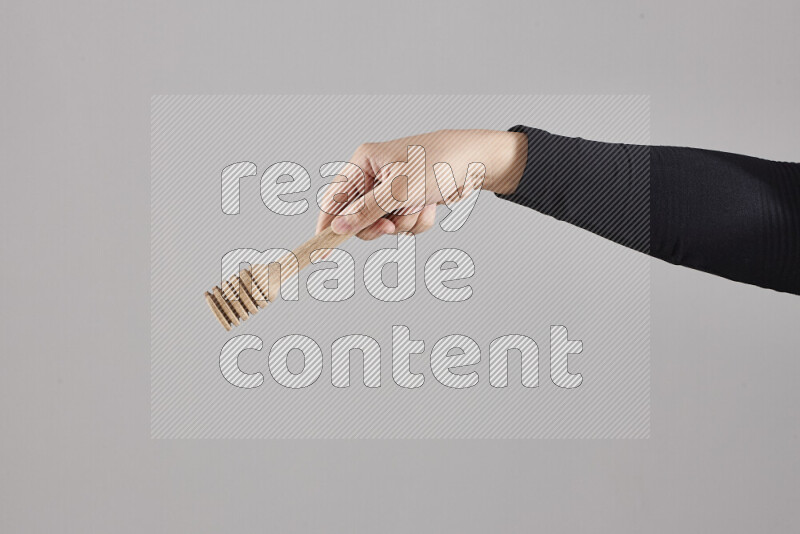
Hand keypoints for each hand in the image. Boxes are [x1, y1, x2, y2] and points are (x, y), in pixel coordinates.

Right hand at [315, 129, 526, 239]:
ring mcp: (392, 190)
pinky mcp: (409, 202)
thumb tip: (339, 228)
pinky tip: (430, 206)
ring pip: (384, 226)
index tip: (321, 250)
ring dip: (405, 223)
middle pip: (357, 218)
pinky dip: (418, 222)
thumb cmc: (439, 163)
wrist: (479, 163)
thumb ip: (366, 211)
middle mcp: (374, 176)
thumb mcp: (399, 190)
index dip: (327, 225)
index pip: (334, 199)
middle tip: (391, 226)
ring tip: (421, 204)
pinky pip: (404, 226)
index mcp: (364, 163)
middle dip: (379, 225)